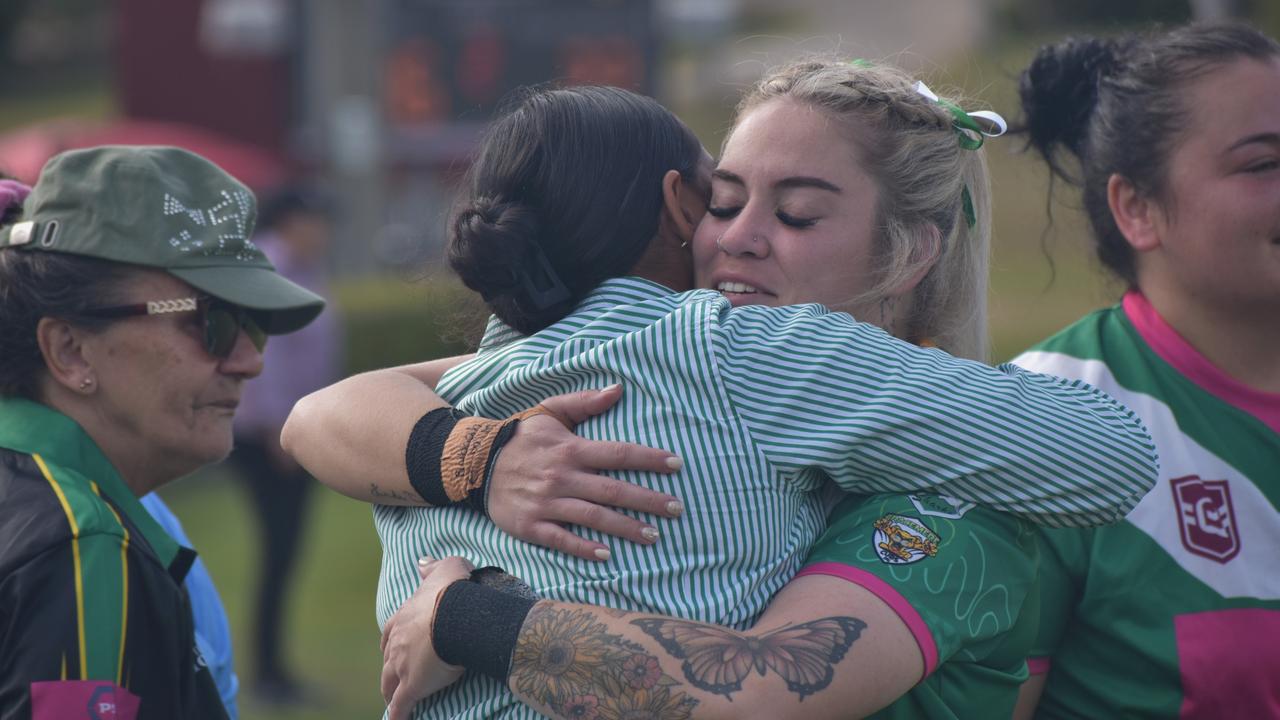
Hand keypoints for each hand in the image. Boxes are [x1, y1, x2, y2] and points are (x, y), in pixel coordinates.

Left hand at [381, 556, 473, 719]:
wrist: (457, 616)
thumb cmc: (454, 591)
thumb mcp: (447, 568)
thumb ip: (434, 567)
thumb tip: (422, 563)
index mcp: (404, 617)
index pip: (390, 632)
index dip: (392, 641)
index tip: (393, 646)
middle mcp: (397, 642)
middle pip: (386, 659)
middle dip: (389, 668)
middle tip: (393, 675)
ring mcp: (401, 665)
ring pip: (389, 683)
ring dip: (390, 691)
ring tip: (392, 699)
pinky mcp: (412, 686)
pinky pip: (401, 705)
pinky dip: (398, 714)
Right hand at [487, 385, 685, 561]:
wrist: (475, 463)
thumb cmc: (521, 437)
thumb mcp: (550, 411)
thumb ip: (585, 402)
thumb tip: (618, 390)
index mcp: (570, 448)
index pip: (618, 453)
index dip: (649, 458)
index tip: (677, 464)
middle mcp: (562, 476)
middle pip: (613, 490)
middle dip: (648, 500)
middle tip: (677, 508)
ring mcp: (546, 503)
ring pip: (593, 517)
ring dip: (625, 527)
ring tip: (653, 535)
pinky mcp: (531, 525)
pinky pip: (561, 539)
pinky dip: (584, 548)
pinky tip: (607, 555)